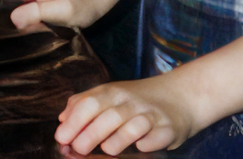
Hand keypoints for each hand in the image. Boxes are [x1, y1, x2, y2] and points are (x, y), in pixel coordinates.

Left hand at [56, 77, 200, 154]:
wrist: (180, 95)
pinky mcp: (169, 129)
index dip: (73, 122)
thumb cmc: (136, 101)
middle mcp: (130, 102)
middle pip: (107, 116)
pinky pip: (157, 138)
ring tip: (107, 149)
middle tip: (78, 149)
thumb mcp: (109, 95)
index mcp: (112, 93)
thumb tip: (62, 120)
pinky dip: (147, 143)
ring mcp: (151, 115)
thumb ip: (84, 104)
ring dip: (116, 140)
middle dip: (89, 135)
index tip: (62, 138)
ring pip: (132, 127)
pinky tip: (140, 146)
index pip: (88, 104)